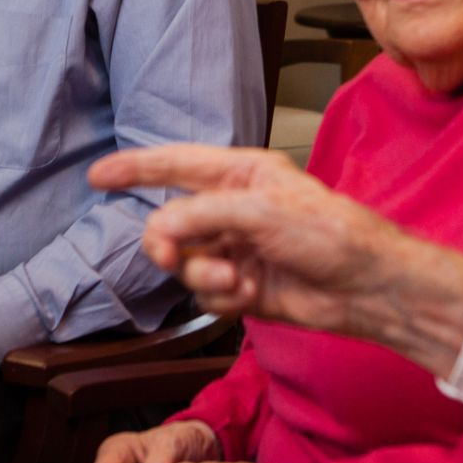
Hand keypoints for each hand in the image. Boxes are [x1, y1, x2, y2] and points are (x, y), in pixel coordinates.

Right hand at [89, 146, 462, 376]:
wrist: (365, 287)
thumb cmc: (330, 233)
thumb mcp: (261, 211)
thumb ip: (202, 214)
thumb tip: (159, 230)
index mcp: (240, 174)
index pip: (175, 164)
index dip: (134, 168)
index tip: (97, 176)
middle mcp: (233, 208)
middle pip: (170, 222)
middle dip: (169, 242)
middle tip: (172, 254)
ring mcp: (236, 248)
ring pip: (185, 262)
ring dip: (205, 275)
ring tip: (237, 279)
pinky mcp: (242, 286)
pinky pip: (206, 292)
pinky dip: (223, 297)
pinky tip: (252, 295)